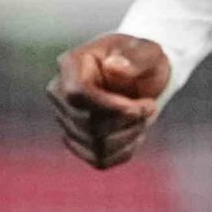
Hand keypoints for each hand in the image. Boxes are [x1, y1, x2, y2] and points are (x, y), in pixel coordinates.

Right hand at [50, 34, 171, 169]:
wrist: (142, 74)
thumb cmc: (142, 58)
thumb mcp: (147, 52)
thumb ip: (135, 58)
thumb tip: (114, 68)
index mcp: (72, 64)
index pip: (77, 94)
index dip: (109, 107)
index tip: (139, 105)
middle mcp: (61, 92)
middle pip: (88, 124)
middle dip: (127, 120)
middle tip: (150, 106)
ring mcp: (66, 119)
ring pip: (96, 145)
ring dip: (130, 135)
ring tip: (143, 118)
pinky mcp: (78, 141)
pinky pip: (99, 159)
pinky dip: (125, 151)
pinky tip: (135, 133)